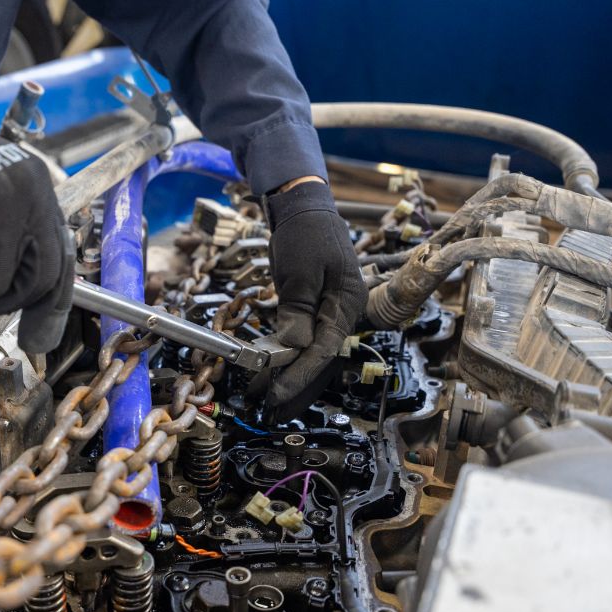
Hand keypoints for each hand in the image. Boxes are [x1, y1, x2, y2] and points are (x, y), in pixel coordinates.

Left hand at [266, 179, 366, 406]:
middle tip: (268, 406)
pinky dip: (287, 356)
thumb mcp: (299, 273)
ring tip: (265, 396)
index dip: (299, 374)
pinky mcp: (314, 307)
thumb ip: (298, 311)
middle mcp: (341, 311)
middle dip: (295, 384)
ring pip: (311, 352)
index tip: (277, 393)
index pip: (323, 349)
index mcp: (346, 303)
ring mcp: (328, 310)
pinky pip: (303, 339)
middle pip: (320, 357)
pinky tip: (271, 370)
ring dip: (289, 374)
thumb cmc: (305, 233)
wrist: (303, 205)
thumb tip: (294, 346)